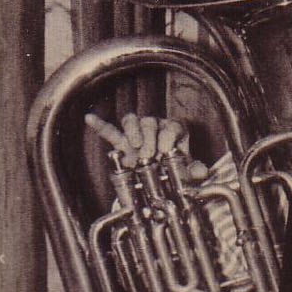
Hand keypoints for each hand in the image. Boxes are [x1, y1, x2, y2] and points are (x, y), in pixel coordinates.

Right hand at [87, 113, 207, 180]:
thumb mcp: (188, 169)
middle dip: (150, 138)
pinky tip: (90, 118)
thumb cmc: (176, 165)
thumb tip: (201, 172)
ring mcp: (138, 131)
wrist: (161, 173)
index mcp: (175, 130)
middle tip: (149, 155)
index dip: (168, 136)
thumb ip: (195, 170)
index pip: (171, 126)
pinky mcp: (122, 139)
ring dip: (133, 132)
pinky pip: (110, 129)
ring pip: (133, 120)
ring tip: (135, 146)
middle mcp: (157, 126)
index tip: (165, 150)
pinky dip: (100, 125)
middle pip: (151, 122)